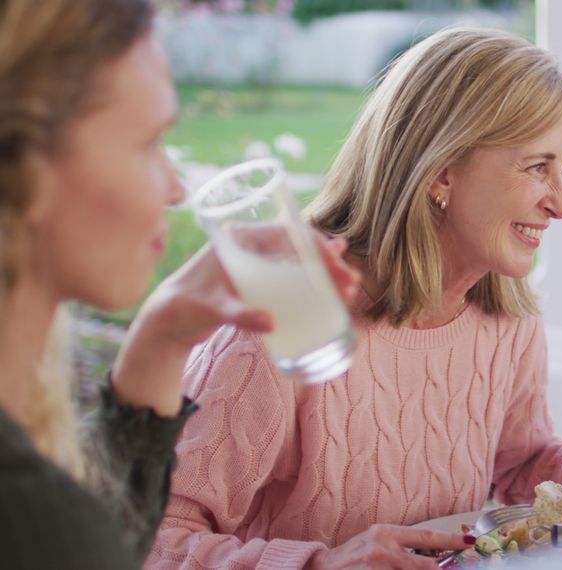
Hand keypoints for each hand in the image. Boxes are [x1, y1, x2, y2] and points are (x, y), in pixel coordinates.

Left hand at [111, 234, 358, 415]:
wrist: (166, 321)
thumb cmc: (185, 308)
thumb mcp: (213, 310)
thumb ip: (241, 315)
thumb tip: (273, 324)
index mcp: (239, 238)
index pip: (287, 233)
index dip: (316, 247)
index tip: (337, 265)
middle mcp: (250, 245)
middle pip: (299, 247)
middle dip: (329, 264)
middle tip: (350, 284)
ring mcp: (255, 263)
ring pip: (299, 262)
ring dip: (325, 274)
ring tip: (348, 290)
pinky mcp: (258, 281)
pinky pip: (292, 276)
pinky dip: (313, 280)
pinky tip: (334, 285)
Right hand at [307, 524, 473, 569]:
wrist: (319, 568)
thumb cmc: (352, 555)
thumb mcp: (377, 541)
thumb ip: (402, 546)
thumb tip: (435, 556)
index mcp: (387, 533)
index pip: (428, 537)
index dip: (452, 540)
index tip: (470, 541)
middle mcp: (382, 549)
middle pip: (427, 566)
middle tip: (447, 569)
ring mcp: (375, 568)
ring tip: (401, 569)